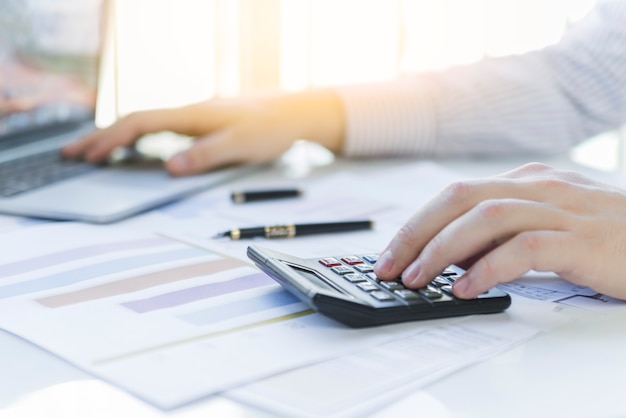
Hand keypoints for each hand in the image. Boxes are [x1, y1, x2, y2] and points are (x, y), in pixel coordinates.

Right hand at [62, 89, 343, 175]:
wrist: (294, 113)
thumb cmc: (270, 128)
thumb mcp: (239, 146)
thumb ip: (204, 156)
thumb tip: (168, 168)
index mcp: (193, 115)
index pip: (140, 123)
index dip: (111, 139)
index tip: (87, 155)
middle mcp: (189, 112)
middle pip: (135, 121)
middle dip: (102, 136)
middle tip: (72, 152)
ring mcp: (195, 117)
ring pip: (146, 124)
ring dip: (118, 137)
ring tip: (93, 151)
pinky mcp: (204, 123)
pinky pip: (161, 128)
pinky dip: (139, 138)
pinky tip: (136, 149)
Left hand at [373, 162, 625, 299]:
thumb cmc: (608, 238)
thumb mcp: (548, 226)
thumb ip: (504, 233)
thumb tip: (452, 256)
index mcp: (527, 182)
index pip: (456, 194)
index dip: (418, 223)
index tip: (391, 252)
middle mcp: (539, 187)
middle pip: (460, 198)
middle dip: (416, 233)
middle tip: (389, 266)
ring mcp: (562, 209)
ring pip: (486, 217)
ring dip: (442, 250)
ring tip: (417, 279)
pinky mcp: (582, 240)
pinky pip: (524, 248)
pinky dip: (488, 268)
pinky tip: (466, 289)